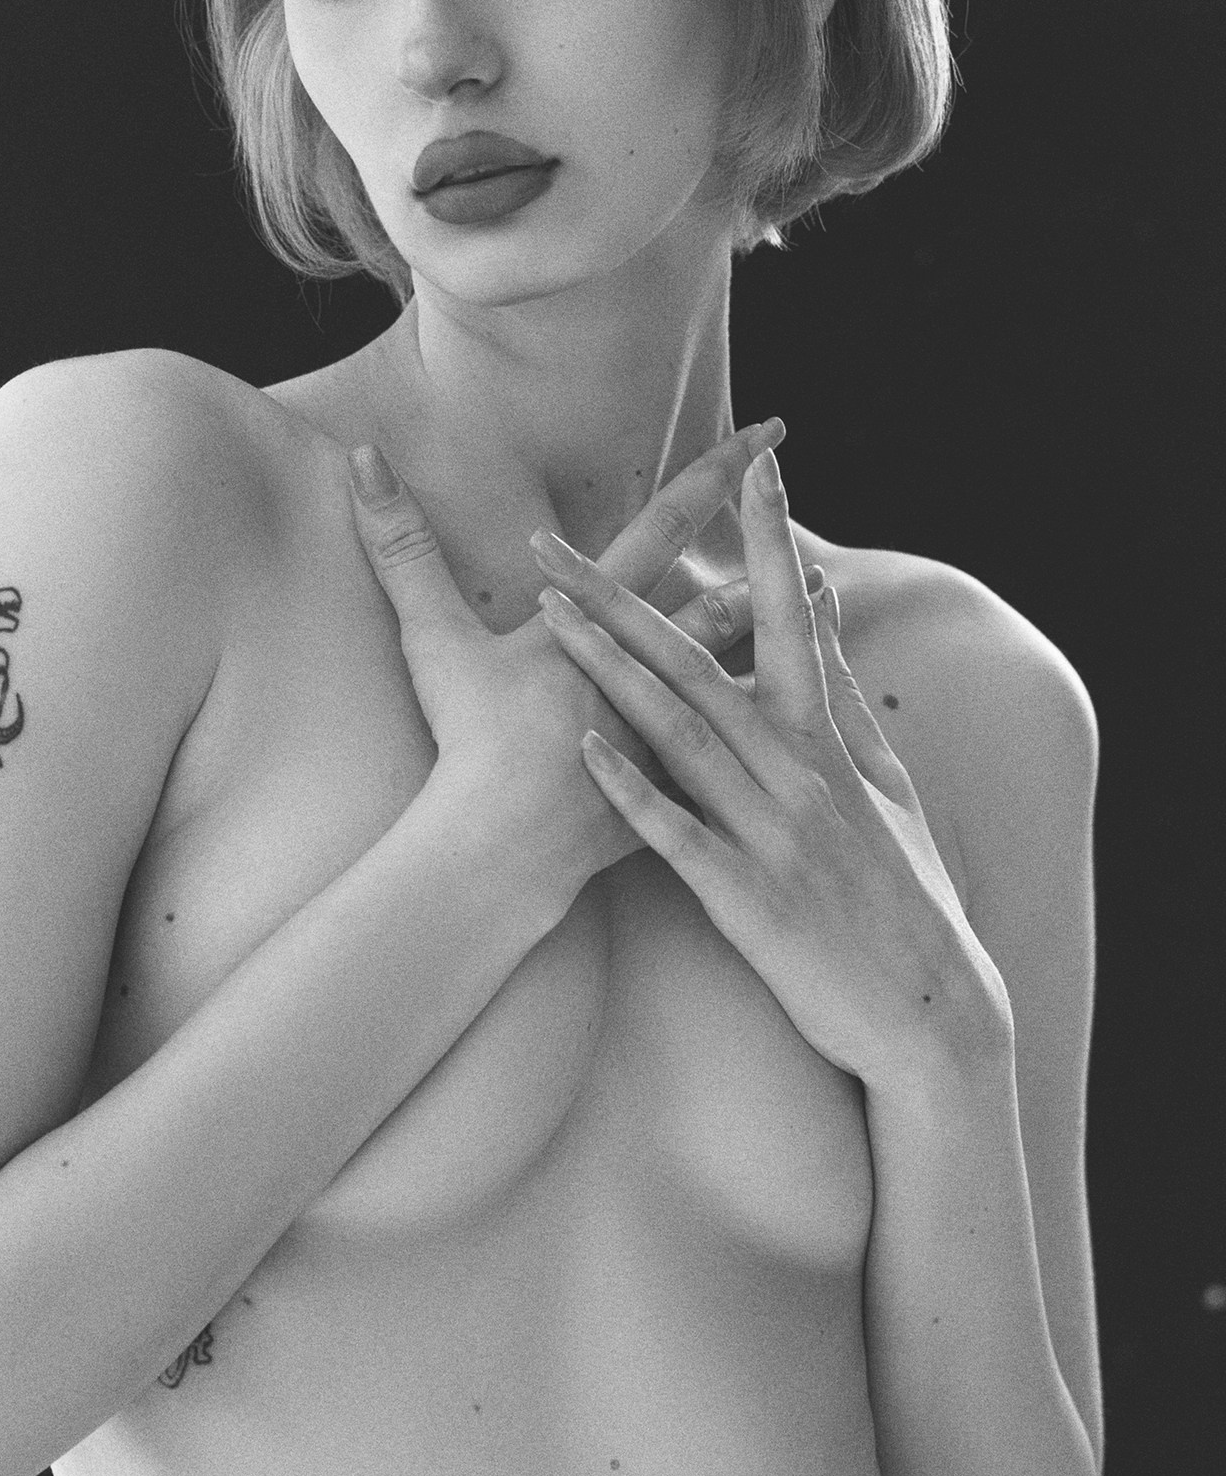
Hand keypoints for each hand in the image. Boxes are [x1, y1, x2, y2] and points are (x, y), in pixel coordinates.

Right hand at [346, 421, 790, 907]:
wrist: (503, 851)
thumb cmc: (467, 739)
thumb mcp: (431, 635)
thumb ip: (399, 544)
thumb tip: (361, 456)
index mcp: (602, 625)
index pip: (667, 528)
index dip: (718, 475)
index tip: (772, 434)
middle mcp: (649, 673)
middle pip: (722, 607)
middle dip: (770, 568)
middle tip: (806, 537)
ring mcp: (666, 739)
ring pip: (740, 688)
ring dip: (776, 657)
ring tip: (814, 631)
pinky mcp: (669, 800)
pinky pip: (723, 773)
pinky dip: (754, 754)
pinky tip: (784, 760)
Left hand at [531, 446, 1012, 1085]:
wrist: (927, 1011)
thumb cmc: (903, 889)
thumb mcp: (885, 781)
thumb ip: (846, 692)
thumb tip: (824, 605)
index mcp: (826, 736)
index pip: (790, 615)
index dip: (771, 538)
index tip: (756, 464)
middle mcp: (796, 769)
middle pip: (696, 660)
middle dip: (620, 595)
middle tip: (547, 544)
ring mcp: (769, 832)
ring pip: (679, 731)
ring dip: (609, 668)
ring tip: (547, 616)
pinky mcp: (744, 896)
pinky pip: (677, 834)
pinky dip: (632, 788)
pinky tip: (583, 750)